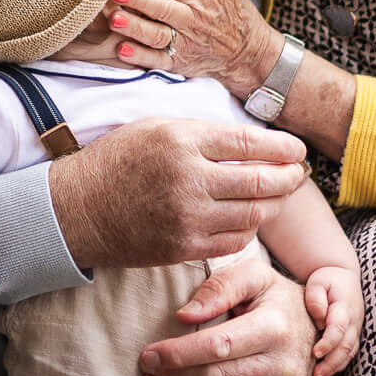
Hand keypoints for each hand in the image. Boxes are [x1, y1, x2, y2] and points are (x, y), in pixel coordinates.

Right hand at [49, 117, 307, 268]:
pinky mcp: (184, 247)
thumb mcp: (156, 128)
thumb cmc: (117, 162)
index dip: (283, 147)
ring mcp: (188, 217)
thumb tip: (252, 140)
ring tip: (276, 196)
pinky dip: (248, 229)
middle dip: (289, 178)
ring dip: (272, 205)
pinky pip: (235, 241)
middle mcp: (189, 179)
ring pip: (253, 214)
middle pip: (261, 181)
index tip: (298, 150)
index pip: (250, 143)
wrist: (77, 210)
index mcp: (182, 141)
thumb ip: (203, 133)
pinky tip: (246, 218)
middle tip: (298, 174)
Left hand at [106, 0, 275, 93]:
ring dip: (135, 28)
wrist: (247, 51)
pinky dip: (140, 57)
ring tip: (114, 19)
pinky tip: (122, 49)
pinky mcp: (179, 63)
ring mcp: (185, 43)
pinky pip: (158, 61)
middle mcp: (193, 18)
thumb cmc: (231, 10)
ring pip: (157, 35)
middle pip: (161, 7)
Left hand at [137, 256, 313, 375]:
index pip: (217, 346)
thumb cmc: (274, 300)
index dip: (177, 353)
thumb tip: (185, 316)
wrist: (320, 331)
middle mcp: (283, 366)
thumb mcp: (254, 277)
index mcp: (274, 327)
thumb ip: (220, 288)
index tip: (148, 354)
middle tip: (144, 371)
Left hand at [304, 265, 362, 375]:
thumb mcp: (317, 282)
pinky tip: (326, 373)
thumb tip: (319, 320)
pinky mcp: (354, 334)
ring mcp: (356, 328)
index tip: (315, 353)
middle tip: (316, 375)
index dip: (328, 343)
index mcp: (345, 306)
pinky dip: (339, 364)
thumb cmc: (327, 280)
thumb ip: (316, 299)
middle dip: (332, 362)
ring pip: (349, 352)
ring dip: (335, 366)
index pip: (339, 328)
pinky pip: (349, 352)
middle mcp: (354, 320)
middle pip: (346, 345)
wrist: (343, 276)